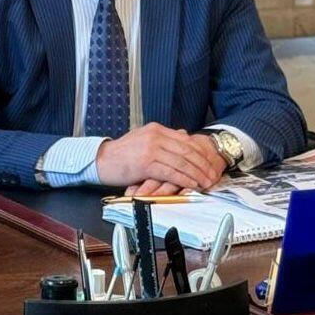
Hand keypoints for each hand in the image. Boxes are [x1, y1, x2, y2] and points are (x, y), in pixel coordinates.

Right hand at [95, 123, 227, 191]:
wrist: (101, 160)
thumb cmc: (122, 153)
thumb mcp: (144, 138)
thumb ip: (164, 137)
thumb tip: (184, 134)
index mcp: (156, 129)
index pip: (185, 140)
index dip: (200, 153)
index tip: (210, 163)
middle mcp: (155, 136)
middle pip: (187, 151)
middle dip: (202, 165)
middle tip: (213, 175)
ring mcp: (150, 149)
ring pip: (181, 162)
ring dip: (196, 174)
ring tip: (206, 183)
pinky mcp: (146, 164)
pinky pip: (171, 172)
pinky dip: (184, 180)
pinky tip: (192, 185)